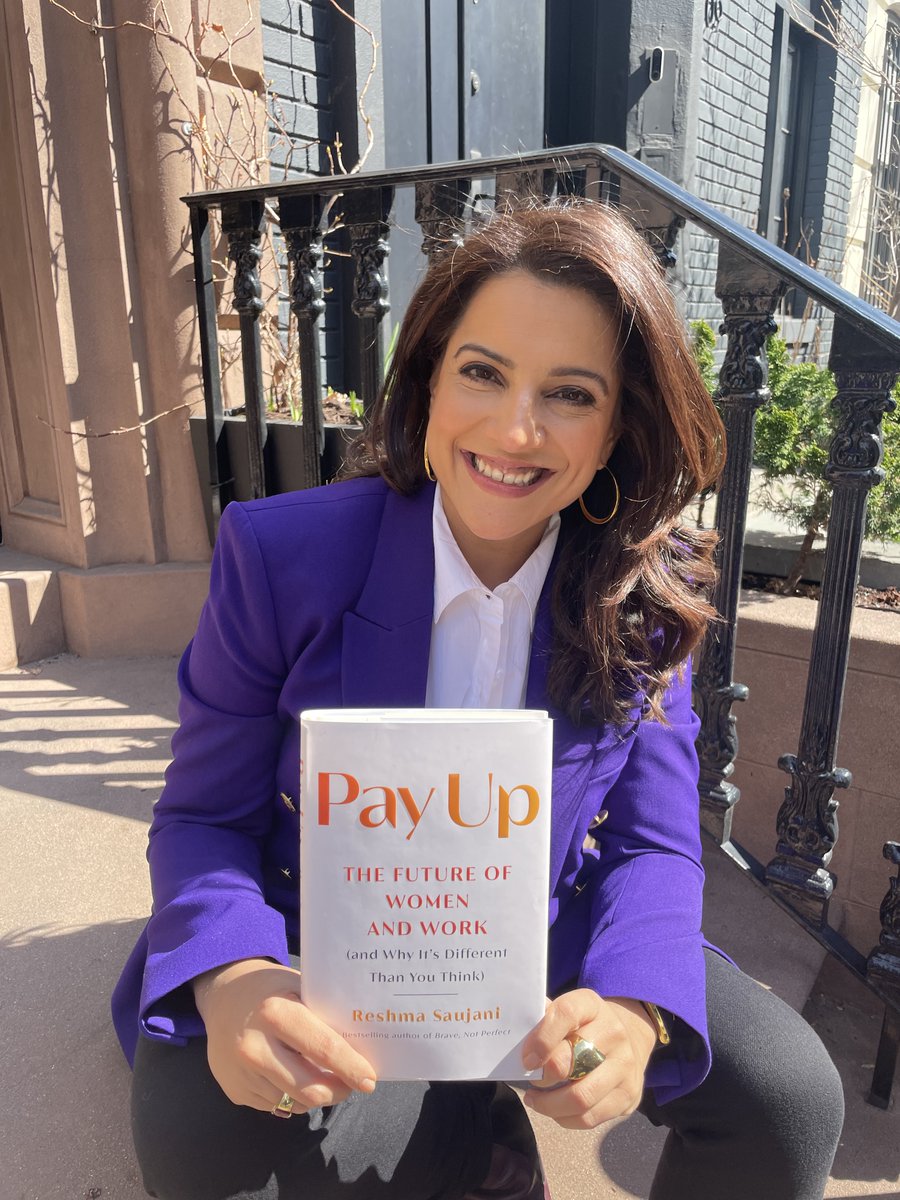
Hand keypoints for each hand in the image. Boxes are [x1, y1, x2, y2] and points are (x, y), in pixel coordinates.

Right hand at [192, 958, 376, 1113]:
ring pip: (295, 1103)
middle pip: (311, 1089)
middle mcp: (254, 1046)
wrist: (222, 996)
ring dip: (316, 1094)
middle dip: (339, 1091)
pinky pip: (276, 1105)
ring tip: (323, 1076)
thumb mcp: (298, 987)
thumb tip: (361, 1045)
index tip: (370, 1080)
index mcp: (276, 1014)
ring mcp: (242, 1073)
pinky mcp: (234, 1090)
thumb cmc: (270, 989)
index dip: (351, 1068)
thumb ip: (324, 1014)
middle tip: (352, 1084)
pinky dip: (292, 1096)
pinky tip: (293, 1074)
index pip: (323, 1049)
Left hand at [520, 990, 656, 1128]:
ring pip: (580, 1097)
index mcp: (592, 1005)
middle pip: (571, 1061)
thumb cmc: (584, 1027)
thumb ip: (543, 1020)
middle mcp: (613, 1033)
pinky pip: (590, 1118)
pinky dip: (565, 1118)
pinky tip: (555, 1110)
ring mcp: (624, 1066)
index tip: (526, 1059)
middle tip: (531, 1080)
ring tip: (536, 1100)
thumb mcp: (568, 1012)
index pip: (566, 1014)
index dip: (542, 1038)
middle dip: (543, 1078)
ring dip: (549, 1105)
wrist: (629, 1039)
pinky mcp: (629, 1095)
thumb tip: (515, 1037)